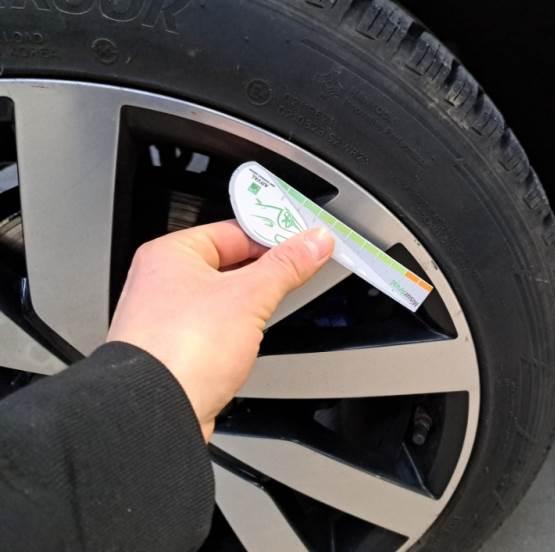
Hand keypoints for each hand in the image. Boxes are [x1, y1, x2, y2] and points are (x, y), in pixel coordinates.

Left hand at [107, 220, 334, 440]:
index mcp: (170, 255)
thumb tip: (313, 242)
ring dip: (249, 305)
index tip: (303, 244)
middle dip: (264, 272)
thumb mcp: (249, 296)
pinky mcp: (174, 352)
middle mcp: (160, 283)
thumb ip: (287, 265)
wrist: (155, 411)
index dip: (272, 236)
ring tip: (270, 310)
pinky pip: (213, 330)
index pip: (233, 231)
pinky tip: (248, 342)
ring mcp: (165, 319)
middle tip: (298, 272)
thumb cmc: (179, 350)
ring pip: (221, 299)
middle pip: (228, 264)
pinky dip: (235, 332)